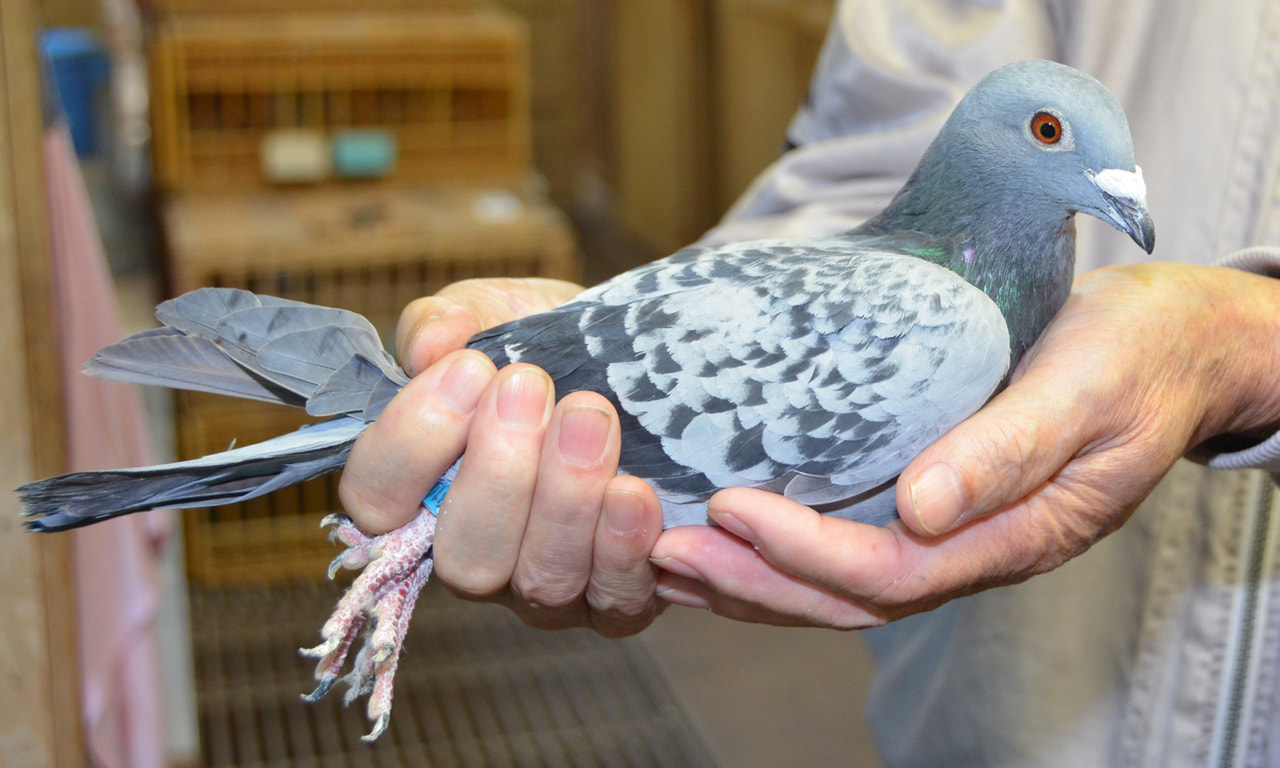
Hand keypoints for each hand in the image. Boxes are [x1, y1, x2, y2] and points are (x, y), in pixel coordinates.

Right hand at [339, 278, 666, 636]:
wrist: (645, 367)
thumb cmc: (553, 349)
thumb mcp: (496, 315)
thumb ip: (446, 323)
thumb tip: (428, 346)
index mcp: (422, 494)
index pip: (376, 501)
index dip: (411, 444)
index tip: (468, 370)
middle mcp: (476, 556)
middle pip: (462, 559)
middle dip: (496, 474)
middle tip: (528, 388)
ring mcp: (545, 589)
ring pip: (540, 579)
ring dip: (565, 499)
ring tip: (589, 419)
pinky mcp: (617, 601)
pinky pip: (615, 598)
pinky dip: (622, 545)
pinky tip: (633, 490)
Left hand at [649, 262, 1279, 626]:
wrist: (1168, 343)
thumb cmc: (1135, 357)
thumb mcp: (1085, 392)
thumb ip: (1009, 451)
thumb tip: (920, 508)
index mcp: (1013, 535)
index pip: (889, 572)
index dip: (804, 550)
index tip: (733, 508)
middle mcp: (969, 547)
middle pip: (845, 598)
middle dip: (751, 580)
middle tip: (665, 549)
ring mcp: (947, 531)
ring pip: (835, 585)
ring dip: (750, 577)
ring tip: (666, 555)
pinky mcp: (928, 500)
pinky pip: (844, 543)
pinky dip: (777, 547)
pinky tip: (723, 527)